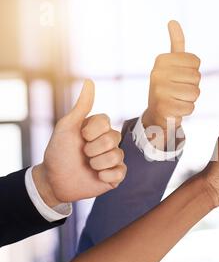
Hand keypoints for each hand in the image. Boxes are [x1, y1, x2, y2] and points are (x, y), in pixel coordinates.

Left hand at [33, 80, 126, 206]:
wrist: (54, 181)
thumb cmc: (58, 152)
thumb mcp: (67, 127)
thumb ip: (82, 106)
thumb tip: (89, 81)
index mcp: (99, 129)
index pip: (106, 122)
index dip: (92, 131)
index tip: (80, 137)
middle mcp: (109, 142)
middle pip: (113, 138)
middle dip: (93, 149)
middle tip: (83, 154)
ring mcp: (114, 159)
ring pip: (116, 156)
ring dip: (97, 163)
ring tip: (88, 167)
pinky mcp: (116, 176)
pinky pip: (121, 172)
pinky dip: (106, 176)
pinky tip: (97, 177)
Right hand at [143, 20, 200, 130]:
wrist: (156, 114)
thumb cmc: (169, 86)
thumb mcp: (171, 64)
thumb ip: (176, 44)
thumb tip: (173, 21)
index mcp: (162, 60)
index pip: (195, 61)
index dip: (193, 72)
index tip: (180, 77)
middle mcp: (157, 73)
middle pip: (196, 77)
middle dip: (192, 86)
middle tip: (178, 91)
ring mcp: (159, 91)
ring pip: (195, 92)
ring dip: (190, 99)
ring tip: (177, 99)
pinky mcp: (164, 107)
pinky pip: (190, 107)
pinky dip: (186, 110)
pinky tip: (176, 109)